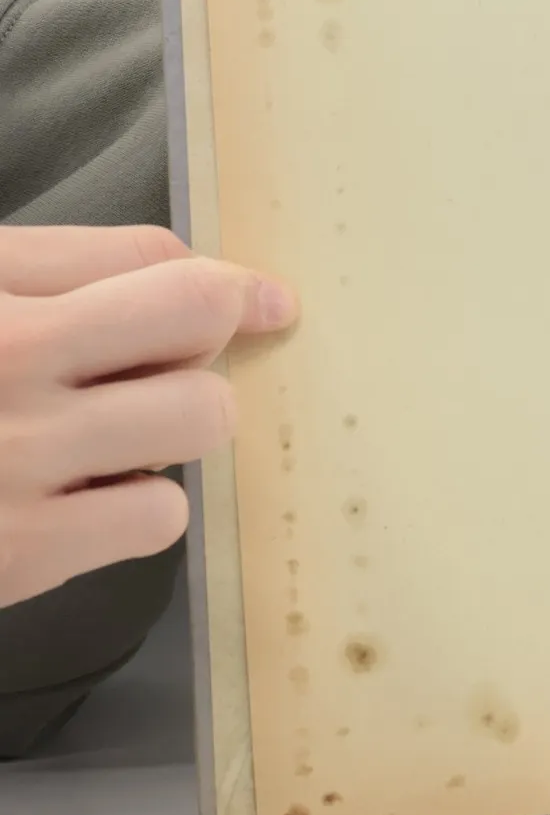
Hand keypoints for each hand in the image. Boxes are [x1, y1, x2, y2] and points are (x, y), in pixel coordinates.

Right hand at [0, 226, 296, 607]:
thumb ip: (49, 273)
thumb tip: (207, 287)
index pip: (152, 258)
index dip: (222, 283)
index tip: (259, 300)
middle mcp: (2, 358)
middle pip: (195, 317)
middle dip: (201, 342)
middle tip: (161, 371)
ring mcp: (14, 458)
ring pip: (198, 418)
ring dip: (173, 429)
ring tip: (105, 439)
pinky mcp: (17, 556)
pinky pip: (157, 516)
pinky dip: (136, 510)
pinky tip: (75, 504)